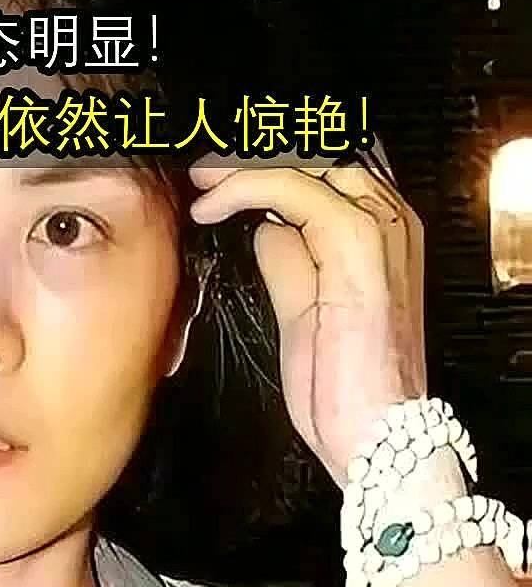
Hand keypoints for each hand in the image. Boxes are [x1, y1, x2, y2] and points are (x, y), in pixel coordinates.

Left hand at [188, 156, 427, 487]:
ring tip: (198, 182)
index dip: (266, 159)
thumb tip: (264, 229)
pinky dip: (243, 190)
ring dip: (240, 165)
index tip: (216, 171)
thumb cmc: (344, 387)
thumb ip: (289, 262)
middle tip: (200, 169)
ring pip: (304, 161)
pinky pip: (294, 191)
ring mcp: (378, 228)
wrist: (377, 436)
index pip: (323, 163)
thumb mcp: (303, 311)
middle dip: (250, 154)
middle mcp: (388, 217)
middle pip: (317, 150)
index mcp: (382, 230)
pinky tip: (210, 208)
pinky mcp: (357, 247)